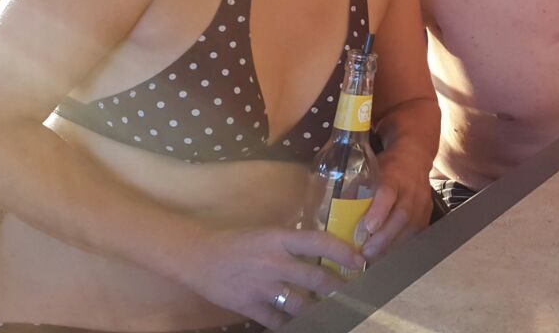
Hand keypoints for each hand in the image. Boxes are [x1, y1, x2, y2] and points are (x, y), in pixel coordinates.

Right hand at [176, 227, 362, 328]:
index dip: (343, 253)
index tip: (360, 262)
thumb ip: (294, 244)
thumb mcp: (268, 234)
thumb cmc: (238, 242)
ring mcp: (261, 287)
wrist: (198, 257)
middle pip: (316, 277)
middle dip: (340, 288)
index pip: (319, 242)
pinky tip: (305, 323)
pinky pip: (278, 321)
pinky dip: (293, 324)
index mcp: (279, 239)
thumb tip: (327, 253)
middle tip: (356, 293)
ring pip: (301, 303)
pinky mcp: (249, 306)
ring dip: (321, 309)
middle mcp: (273, 262)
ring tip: (337, 312)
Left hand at [359, 149, 432, 261]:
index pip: (388, 192)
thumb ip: (354, 193)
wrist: (414, 158)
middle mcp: (411, 190)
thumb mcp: (368, 172)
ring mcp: (423, 203)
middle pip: (402, 215)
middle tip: (366, 253)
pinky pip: (416, 234)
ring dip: (392, 246)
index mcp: (393, 176)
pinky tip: (387, 254)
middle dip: (384, 237)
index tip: (366, 228)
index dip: (378, 211)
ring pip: (411, 228)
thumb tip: (329, 216)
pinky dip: (401, 246)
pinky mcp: (428, 215)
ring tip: (374, 259)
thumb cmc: (386, 167)